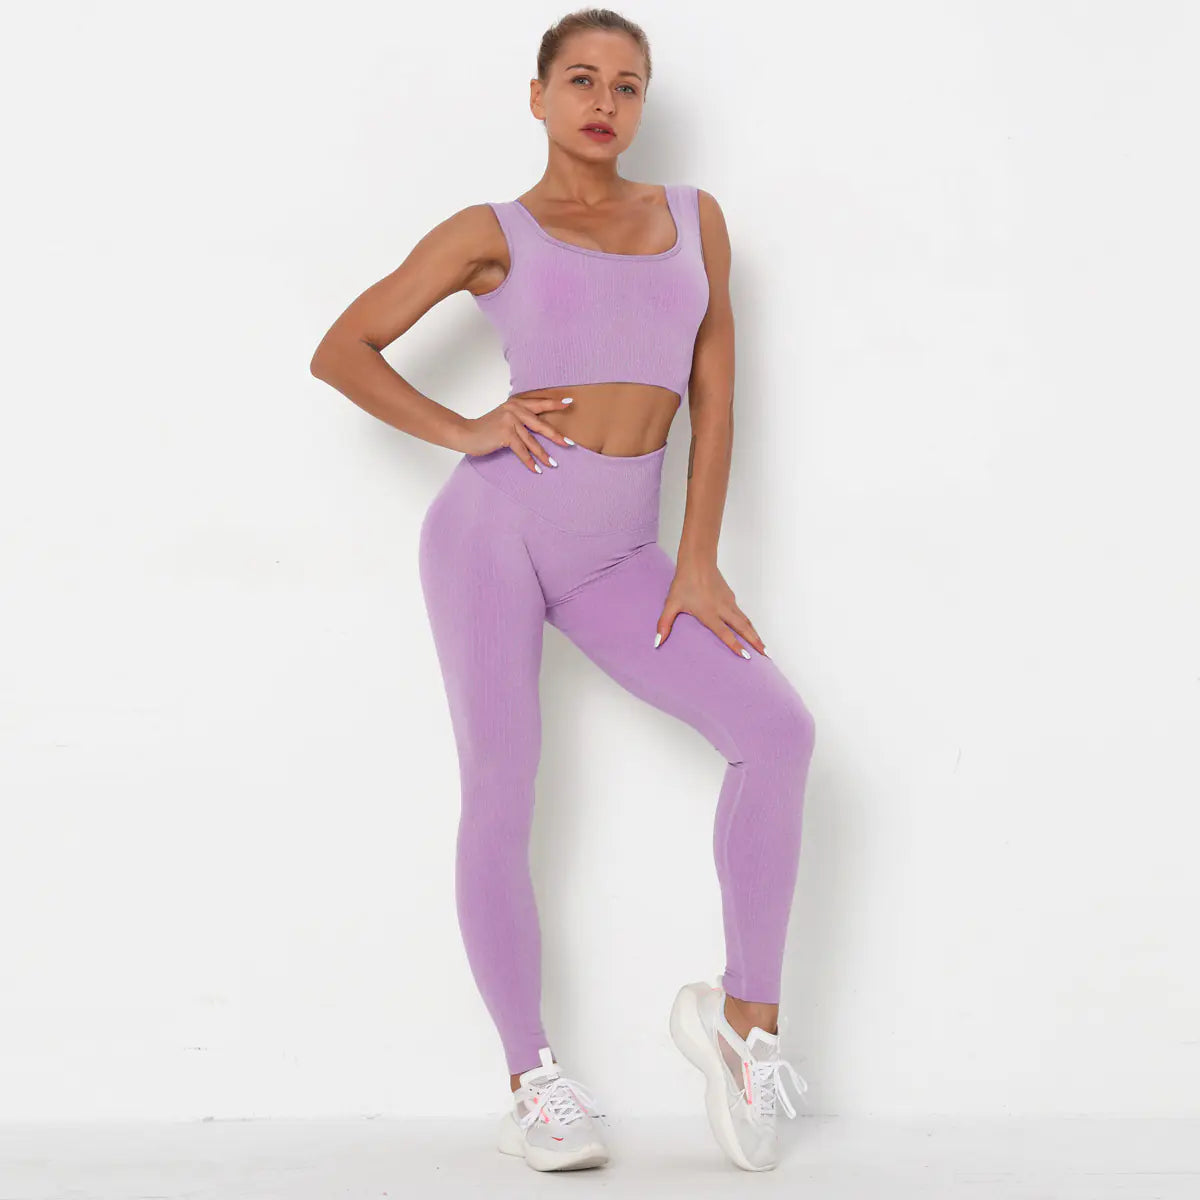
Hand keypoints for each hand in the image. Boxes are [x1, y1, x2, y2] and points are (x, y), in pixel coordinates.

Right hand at [457, 393, 575, 472]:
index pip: (538, 403)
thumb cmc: (486, 428)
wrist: (466, 433)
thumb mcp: (504, 417)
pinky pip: (521, 450)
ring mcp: (509, 421)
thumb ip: (519, 417)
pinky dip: (529, 461)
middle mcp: (514, 409)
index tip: (569, 403)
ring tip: (553, 464)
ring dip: (543, 454)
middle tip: (570, 443)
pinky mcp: (505, 434)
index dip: (554, 403)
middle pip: (540, 424)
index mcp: (515, 403)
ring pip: (532, 441)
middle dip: (556, 435)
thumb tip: (539, 427)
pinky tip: (536, 469)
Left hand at [654, 561, 767, 657]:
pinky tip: (749, 630)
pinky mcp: (730, 597)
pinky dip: (749, 624)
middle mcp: (723, 609)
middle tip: (766, 655)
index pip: (725, 633)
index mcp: (709, 613)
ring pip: (746, 621)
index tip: (747, 657)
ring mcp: (729, 602)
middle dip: (756, 642)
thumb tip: (657, 642)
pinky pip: (742, 613)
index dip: (736, 646)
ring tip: (764, 647)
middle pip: (744, 628)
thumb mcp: (671, 604)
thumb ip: (664, 624)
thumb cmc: (684, 582)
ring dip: (756, 634)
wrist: (697, 560)